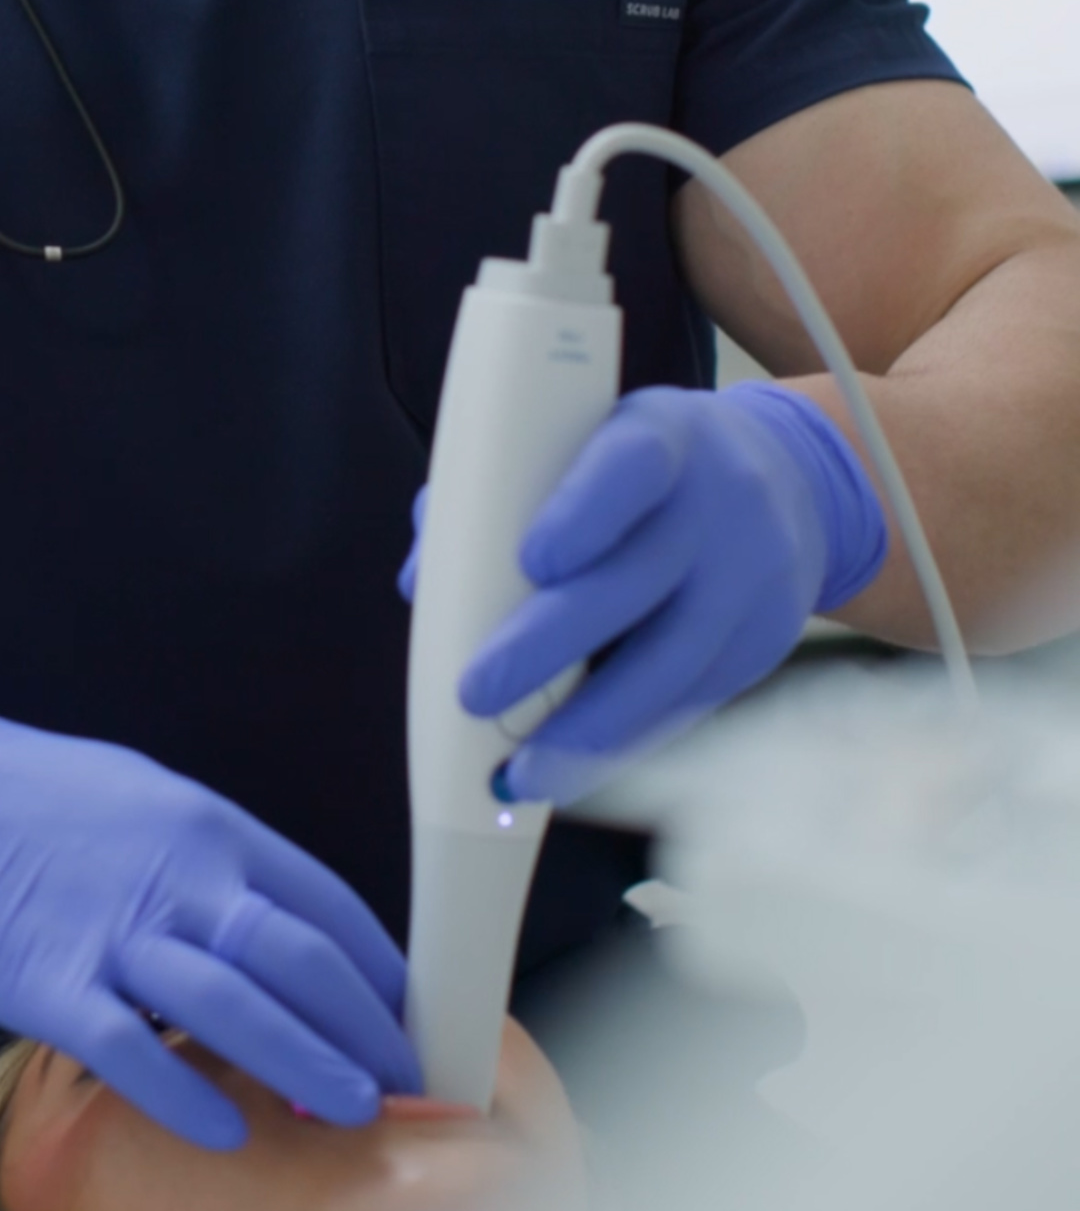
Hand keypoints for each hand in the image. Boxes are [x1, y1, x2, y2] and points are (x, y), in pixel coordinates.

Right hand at [0, 659, 420, 1150]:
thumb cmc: (27, 800)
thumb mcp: (145, 803)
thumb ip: (211, 869)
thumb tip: (279, 938)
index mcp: (209, 827)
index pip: (326, 907)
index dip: (381, 975)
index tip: (414, 1026)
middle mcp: (175, 872)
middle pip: (299, 958)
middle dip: (365, 1029)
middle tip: (409, 1086)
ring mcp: (109, 926)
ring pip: (234, 1002)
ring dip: (304, 1061)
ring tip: (354, 1114)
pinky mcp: (43, 977)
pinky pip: (129, 1046)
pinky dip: (185, 1092)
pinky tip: (227, 1130)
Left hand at [417, 385, 887, 803]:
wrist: (786, 480)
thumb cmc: (649, 471)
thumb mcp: (592, 445)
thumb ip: (506, 495)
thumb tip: (424, 576)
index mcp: (662, 438)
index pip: (630, 466)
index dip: (582, 514)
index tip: (529, 562)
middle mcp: (720, 503)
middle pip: (635, 580)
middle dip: (547, 645)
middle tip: (476, 693)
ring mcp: (753, 577)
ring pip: (671, 661)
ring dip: (587, 726)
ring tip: (520, 771)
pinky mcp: (766, 640)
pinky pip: (693, 702)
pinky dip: (628, 740)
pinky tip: (575, 767)